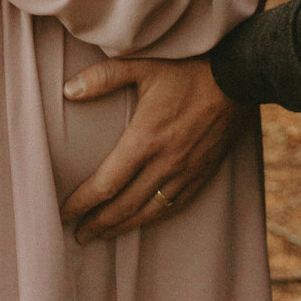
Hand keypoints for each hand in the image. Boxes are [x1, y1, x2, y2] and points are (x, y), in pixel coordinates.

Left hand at [59, 57, 248, 241]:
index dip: (82, 203)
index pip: (106, 184)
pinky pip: (174, 206)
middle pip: (124, 206)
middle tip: (78, 235)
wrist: (237, 78)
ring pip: (149, 212)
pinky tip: (142, 221)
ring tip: (103, 235)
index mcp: (145, 140)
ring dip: (123, 227)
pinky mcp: (202, 174)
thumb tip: (67, 91)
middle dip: (98, 224)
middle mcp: (164, 163)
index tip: (64, 213)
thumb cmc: (187, 69)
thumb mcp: (143, 66)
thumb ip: (104, 77)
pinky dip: (153, 218)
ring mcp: (185, 172)